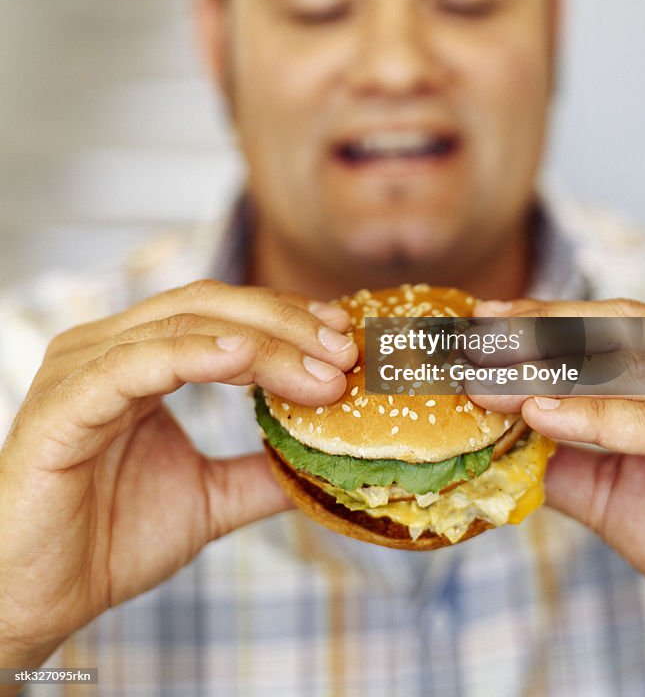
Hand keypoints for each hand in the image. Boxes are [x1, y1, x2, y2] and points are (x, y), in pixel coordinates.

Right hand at [0, 279, 356, 670]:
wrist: (38, 600)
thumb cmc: (108, 540)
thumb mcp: (208, 498)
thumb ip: (260, 471)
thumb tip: (330, 461)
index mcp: (136, 356)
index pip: (221, 312)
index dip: (287, 318)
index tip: (344, 339)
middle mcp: (107, 348)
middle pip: (209, 304)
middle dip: (286, 323)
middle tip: (344, 351)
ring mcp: (81, 369)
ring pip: (183, 325)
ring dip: (262, 342)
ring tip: (319, 369)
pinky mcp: (63, 404)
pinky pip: (135, 364)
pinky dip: (194, 354)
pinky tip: (245, 359)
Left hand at [472, 297, 644, 673]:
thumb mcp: (618, 490)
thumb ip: (566, 454)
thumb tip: (496, 431)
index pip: (610, 326)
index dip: (545, 318)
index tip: (483, 321)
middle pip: (618, 330)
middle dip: (540, 330)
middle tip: (476, 337)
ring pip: (633, 368)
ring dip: (552, 370)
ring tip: (489, 378)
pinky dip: (598, 417)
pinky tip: (543, 413)